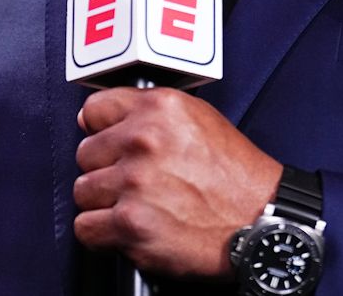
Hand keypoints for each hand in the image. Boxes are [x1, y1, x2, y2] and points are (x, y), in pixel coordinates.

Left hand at [74, 86, 280, 278]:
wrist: (260, 220)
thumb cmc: (235, 175)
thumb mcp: (197, 118)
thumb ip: (148, 113)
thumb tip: (96, 120)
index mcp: (158, 109)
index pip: (93, 110)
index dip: (100, 130)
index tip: (109, 143)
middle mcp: (143, 141)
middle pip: (84, 153)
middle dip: (104, 168)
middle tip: (132, 180)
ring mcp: (134, 184)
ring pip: (82, 190)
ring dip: (103, 202)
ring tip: (134, 204)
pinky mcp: (131, 225)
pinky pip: (85, 227)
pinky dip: (101, 233)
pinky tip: (126, 228)